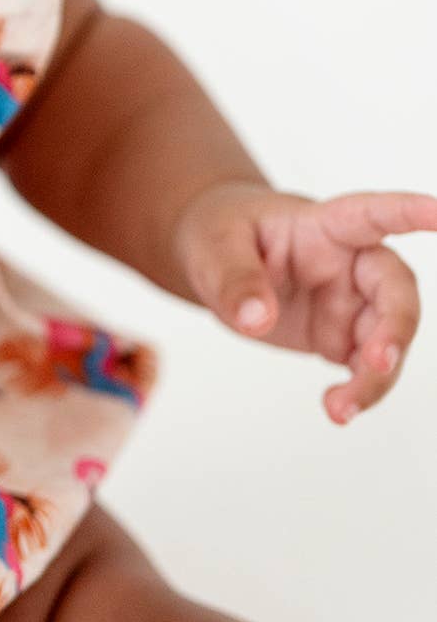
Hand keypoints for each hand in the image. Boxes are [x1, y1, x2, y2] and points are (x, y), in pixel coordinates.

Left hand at [171, 180, 436, 423]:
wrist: (216, 258)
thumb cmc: (221, 233)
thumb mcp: (212, 247)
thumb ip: (234, 278)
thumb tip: (257, 321)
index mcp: (323, 226)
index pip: (372, 214)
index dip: (409, 212)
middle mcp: (348, 262)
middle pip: (394, 290)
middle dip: (395, 328)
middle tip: (378, 363)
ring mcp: (350, 301)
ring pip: (387, 338)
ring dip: (375, 377)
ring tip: (340, 409)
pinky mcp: (342, 335)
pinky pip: (367, 366)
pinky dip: (360, 391)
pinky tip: (339, 409)